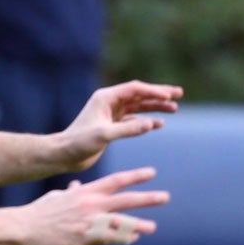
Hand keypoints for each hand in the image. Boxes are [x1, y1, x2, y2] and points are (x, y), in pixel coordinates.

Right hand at [21, 167, 167, 244]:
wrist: (24, 227)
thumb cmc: (40, 212)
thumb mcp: (56, 197)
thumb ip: (71, 193)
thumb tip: (76, 187)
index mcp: (86, 192)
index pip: (116, 180)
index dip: (135, 176)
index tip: (151, 172)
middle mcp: (91, 204)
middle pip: (124, 198)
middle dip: (146, 198)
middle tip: (165, 197)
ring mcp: (88, 221)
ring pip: (119, 221)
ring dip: (138, 224)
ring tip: (154, 227)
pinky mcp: (83, 237)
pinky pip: (108, 238)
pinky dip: (121, 239)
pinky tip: (132, 240)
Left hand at [54, 80, 183, 171]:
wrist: (65, 155)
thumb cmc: (79, 143)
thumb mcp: (104, 135)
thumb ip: (128, 129)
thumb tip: (152, 123)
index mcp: (106, 98)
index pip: (135, 89)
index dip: (153, 91)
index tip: (170, 96)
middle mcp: (110, 102)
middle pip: (139, 94)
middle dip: (159, 94)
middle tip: (178, 94)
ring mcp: (112, 114)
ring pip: (139, 106)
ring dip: (156, 106)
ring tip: (174, 108)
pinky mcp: (113, 126)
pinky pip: (135, 119)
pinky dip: (148, 120)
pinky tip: (159, 124)